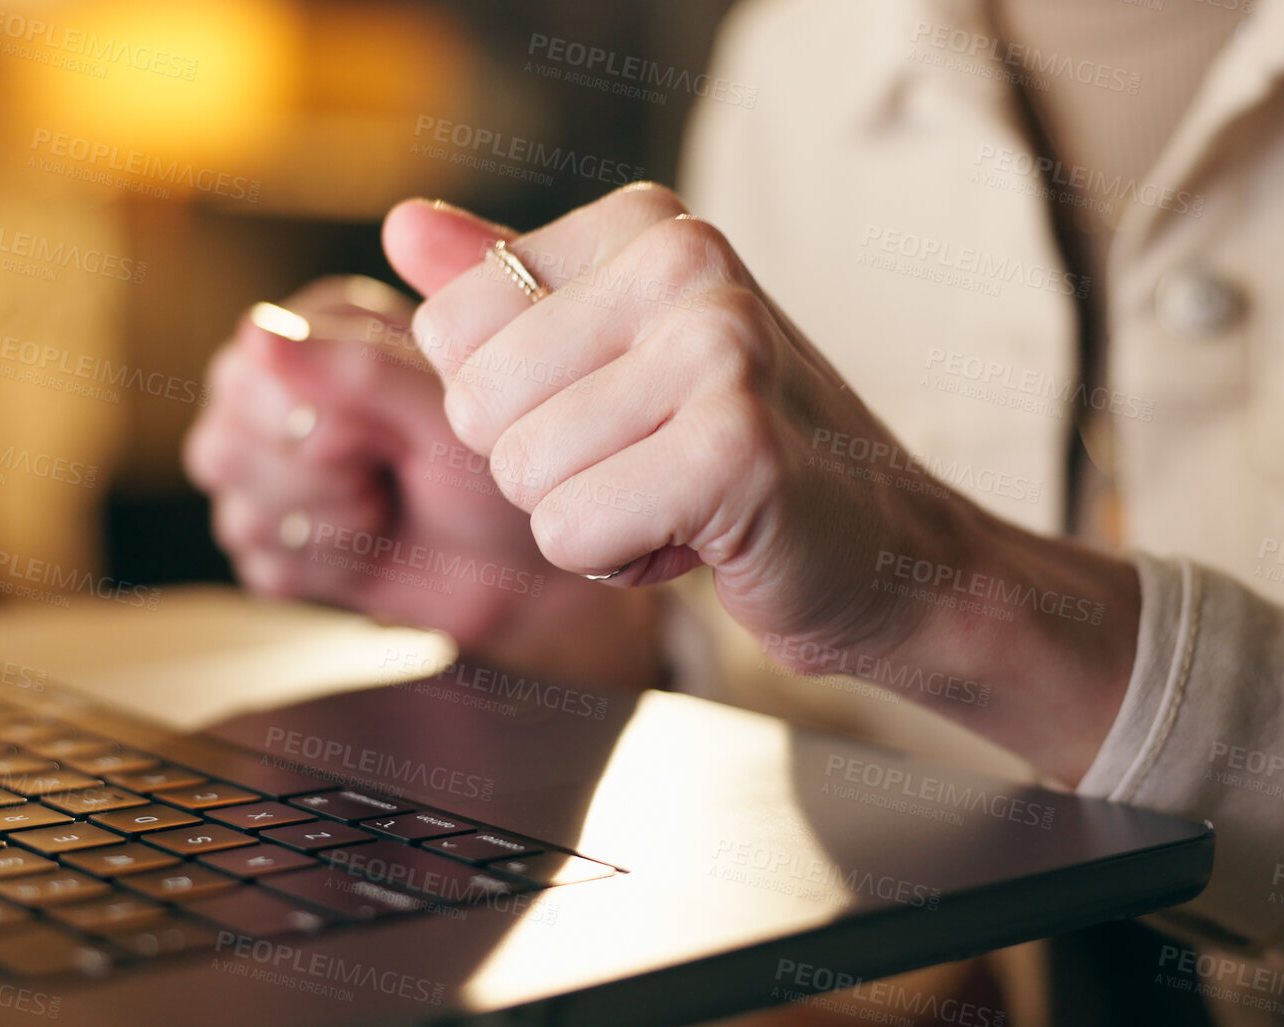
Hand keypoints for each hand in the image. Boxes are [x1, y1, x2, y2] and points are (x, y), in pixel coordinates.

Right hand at [182, 275, 664, 690]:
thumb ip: (359, 364)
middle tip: (386, 476)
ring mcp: (268, 467)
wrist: (530, 560)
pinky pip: (263, 568)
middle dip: (315, 479)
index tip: (386, 434)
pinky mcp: (279, 540)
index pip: (247, 371)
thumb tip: (257, 333)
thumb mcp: (446, 408)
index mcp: (318, 327)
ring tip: (385, 508)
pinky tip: (374, 548)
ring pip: (236, 513)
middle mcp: (278, 390)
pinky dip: (330, 568)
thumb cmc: (501, 464)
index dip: (317, 419)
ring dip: (328, 524)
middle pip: (221, 445)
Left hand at [381, 185, 1140, 783]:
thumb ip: (508, 290)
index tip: (613, 413)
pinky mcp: (736, 446)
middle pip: (477, 405)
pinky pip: (571, 530)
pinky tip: (699, 538)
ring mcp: (719, 346)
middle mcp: (686, 260)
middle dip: (543, 472)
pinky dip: (617, 563)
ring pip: (521, 474)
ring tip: (678, 501)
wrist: (882, 552)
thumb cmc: (738, 453)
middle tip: (648, 467)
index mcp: (647, 224)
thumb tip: (402, 227)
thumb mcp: (615, 354)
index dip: (511, 406)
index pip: (452, 326)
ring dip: (587, 522)